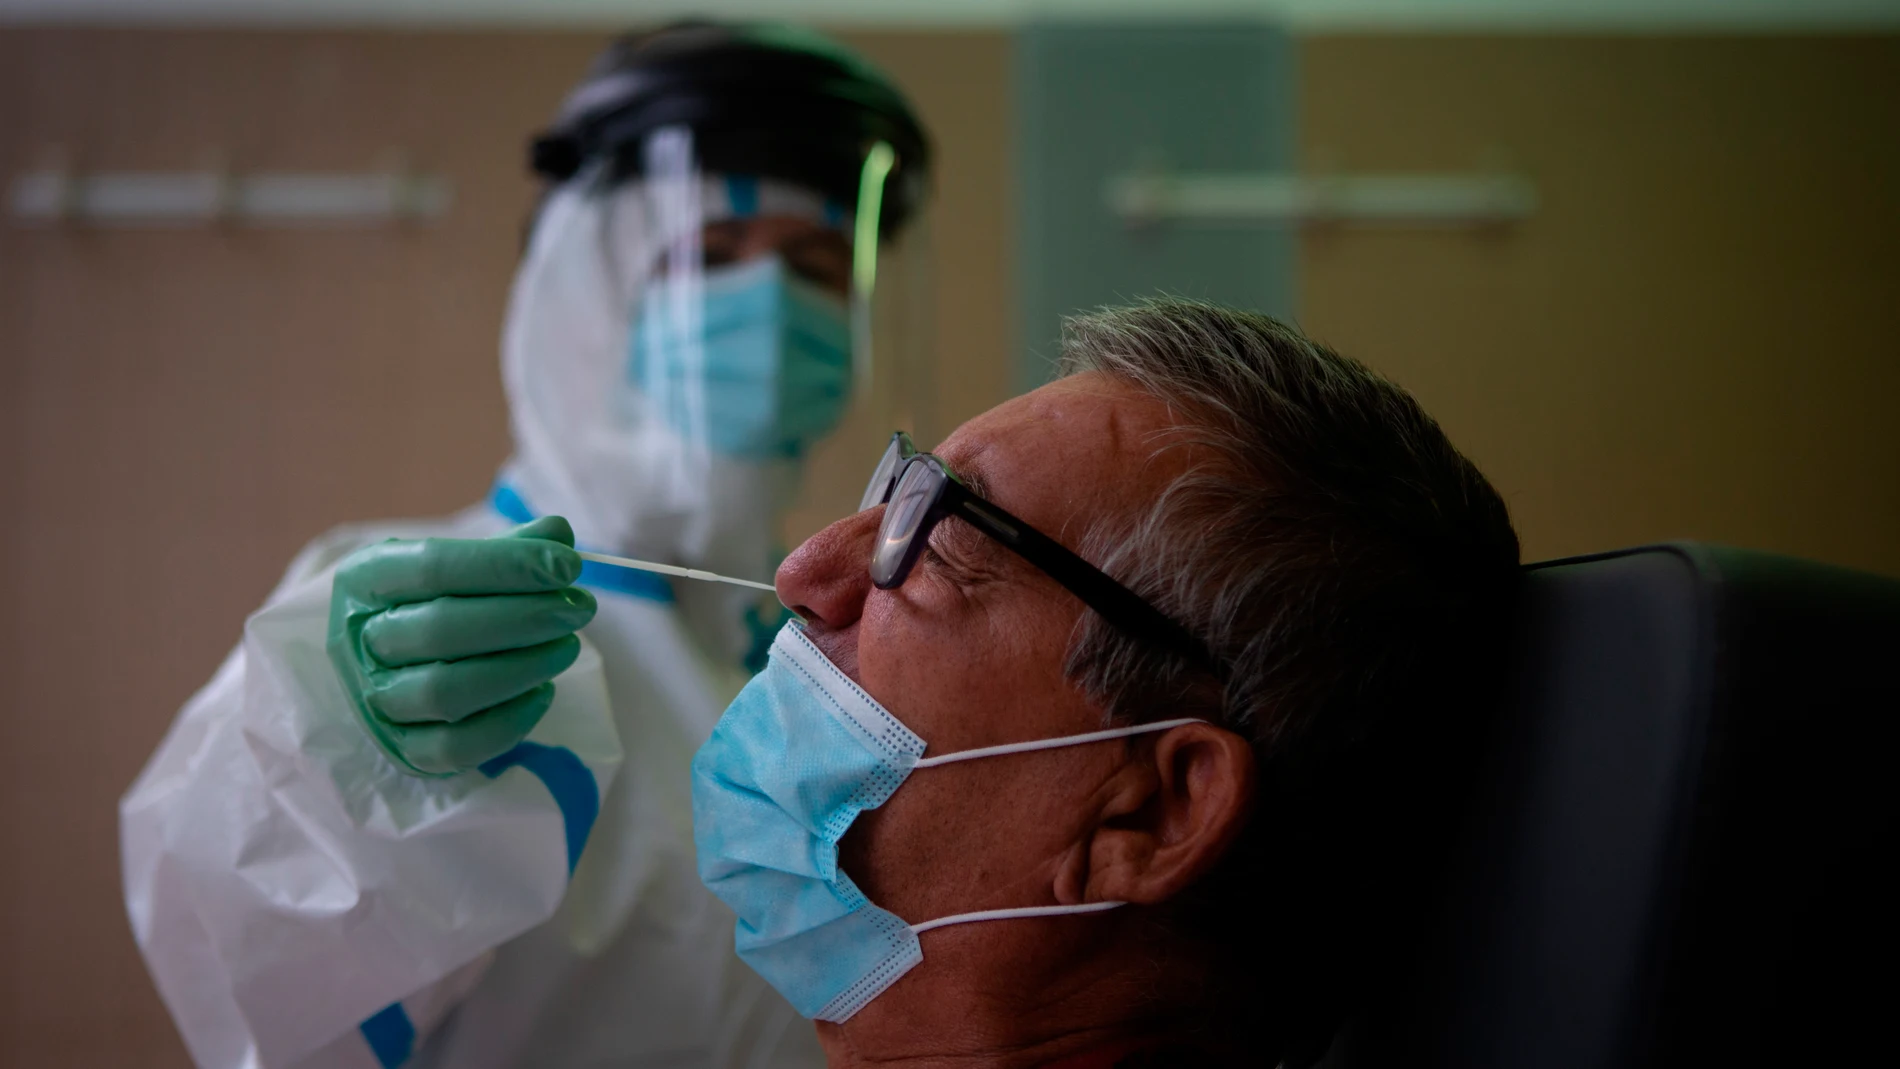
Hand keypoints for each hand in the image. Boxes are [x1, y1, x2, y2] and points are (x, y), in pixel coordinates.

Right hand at [326, 516, 597, 775]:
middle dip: (522, 617)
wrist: (390, 663)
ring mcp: (377, 700)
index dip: (505, 564)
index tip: (568, 565)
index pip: (432, 566)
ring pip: (446, 692)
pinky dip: (509, 722)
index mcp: (366, 579)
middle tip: (580, 607)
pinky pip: (455, 747)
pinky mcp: (404, 749)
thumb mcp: (458, 563)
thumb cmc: (433, 600)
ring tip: (567, 646)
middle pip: (439, 629)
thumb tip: (558, 534)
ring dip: (520, 668)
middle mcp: (360, 641)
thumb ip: (508, 549)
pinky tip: (544, 693)